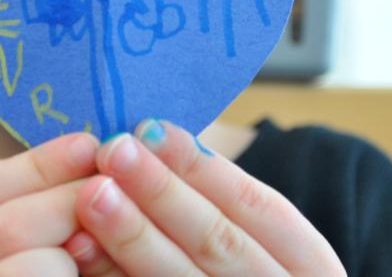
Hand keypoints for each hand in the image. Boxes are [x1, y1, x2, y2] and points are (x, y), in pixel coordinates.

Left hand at [66, 120, 345, 275]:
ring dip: (133, 237)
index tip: (150, 128)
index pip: (260, 207)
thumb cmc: (255, 270)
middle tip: (113, 150)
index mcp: (309, 264)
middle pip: (219, 242)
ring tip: (90, 195)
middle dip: (162, 193)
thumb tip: (153, 141)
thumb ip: (221, 202)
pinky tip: (83, 252)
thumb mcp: (266, 242)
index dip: (205, 167)